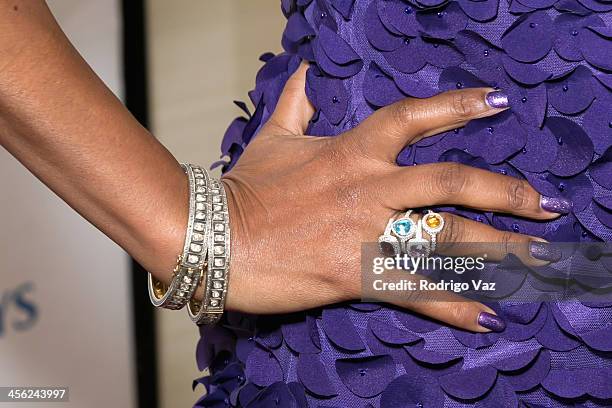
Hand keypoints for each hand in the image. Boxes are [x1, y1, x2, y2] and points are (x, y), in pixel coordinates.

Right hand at [221, 63, 570, 331]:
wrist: (212, 236)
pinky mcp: (351, 274)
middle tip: (547, 205)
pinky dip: (453, 306)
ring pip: (446, 238)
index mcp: (351, 151)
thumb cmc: (242, 187)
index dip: (458, 106)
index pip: (414, 118)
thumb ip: (295, 103)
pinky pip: (414, 291)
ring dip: (500, 250)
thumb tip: (302, 72)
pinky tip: (488, 316)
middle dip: (508, 192)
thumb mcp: (272, 137)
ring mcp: (363, 232)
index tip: (497, 105)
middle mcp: (368, 187)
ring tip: (540, 260)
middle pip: (452, 182)